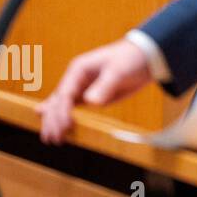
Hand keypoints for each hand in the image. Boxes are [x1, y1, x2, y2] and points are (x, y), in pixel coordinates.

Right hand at [37, 39, 152, 143]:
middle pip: (59, 101)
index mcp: (79, 70)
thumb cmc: (131, 58)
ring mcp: (83, 88)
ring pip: (62, 106)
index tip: (66, 126)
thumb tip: (91, 101)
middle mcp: (76, 79)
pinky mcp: (91, 96)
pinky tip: (53, 126)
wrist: (147, 57)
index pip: (65, 93)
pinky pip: (73, 108)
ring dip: (54, 121)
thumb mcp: (118, 70)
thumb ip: (105, 86)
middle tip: (53, 138)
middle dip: (54, 120)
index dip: (62, 111)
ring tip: (49, 139)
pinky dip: (63, 117)